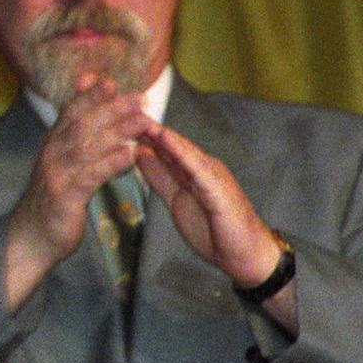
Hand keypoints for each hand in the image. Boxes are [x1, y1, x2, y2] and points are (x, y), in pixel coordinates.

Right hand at [1, 74, 145, 307]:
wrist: (30, 236)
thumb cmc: (51, 198)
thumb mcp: (60, 163)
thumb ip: (74, 138)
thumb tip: (88, 117)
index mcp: (53, 144)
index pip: (70, 112)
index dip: (89, 95)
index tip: (110, 81)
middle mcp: (53, 153)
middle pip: (82, 123)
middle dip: (111, 108)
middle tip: (138, 97)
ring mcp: (58, 174)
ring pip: (88, 145)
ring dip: (118, 130)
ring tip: (143, 121)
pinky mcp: (66, 196)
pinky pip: (90, 176)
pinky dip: (110, 163)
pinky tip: (129, 155)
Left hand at [131, 121, 283, 290]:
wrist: (245, 255)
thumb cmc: (213, 229)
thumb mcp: (176, 199)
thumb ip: (159, 177)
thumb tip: (139, 153)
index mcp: (191, 170)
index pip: (163, 147)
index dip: (141, 132)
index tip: (117, 117)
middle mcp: (202, 167)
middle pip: (172, 144)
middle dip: (148, 127)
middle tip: (124, 108)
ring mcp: (212, 177)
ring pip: (184, 151)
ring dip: (163, 135)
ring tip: (142, 118)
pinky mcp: (219, 190)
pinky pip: (198, 169)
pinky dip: (183, 154)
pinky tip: (168, 141)